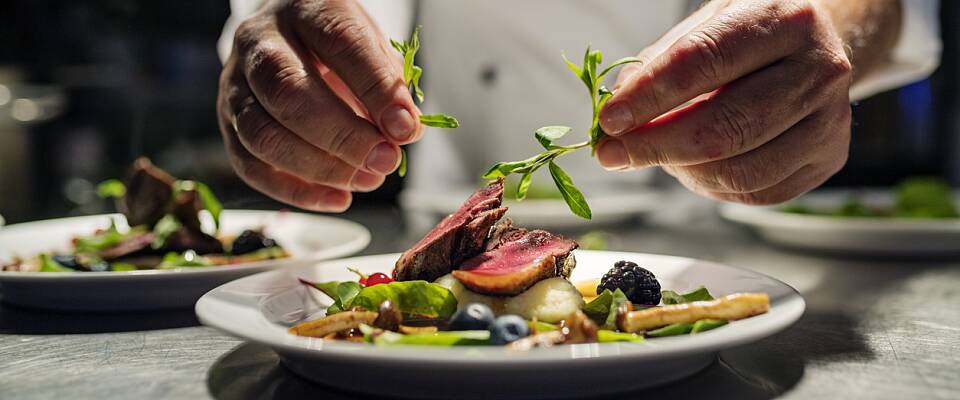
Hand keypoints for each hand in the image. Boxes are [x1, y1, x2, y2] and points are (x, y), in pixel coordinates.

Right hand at [217, 0, 420, 210]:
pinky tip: (339, 197)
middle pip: (289, 94)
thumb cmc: (335, 45)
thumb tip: (402, 132)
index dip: (375, 89)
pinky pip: (251, 166)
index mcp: (304, 9)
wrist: (288, 36)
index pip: (339, 43)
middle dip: (343, 136)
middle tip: (385, 160)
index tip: (406, 128)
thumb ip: (386, 82)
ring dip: (320, 168)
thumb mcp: (369, 46)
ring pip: (263, 136)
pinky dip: (297, 192)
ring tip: (368, 179)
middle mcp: (259, 42)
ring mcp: (234, 83)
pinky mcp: (227, 123)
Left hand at [596, 0, 855, 204]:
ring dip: (681, 170)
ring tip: (655, 154)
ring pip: (739, 170)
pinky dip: (710, 187)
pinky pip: (755, 193)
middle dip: (655, 146)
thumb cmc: (751, 37)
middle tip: (612, 154)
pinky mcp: (828, 159)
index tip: (609, 120)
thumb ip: (660, 63)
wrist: (815, 49)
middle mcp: (819, 69)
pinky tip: (692, 166)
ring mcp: (830, 119)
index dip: (650, 96)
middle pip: (725, 127)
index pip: (703, 62)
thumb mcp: (706, 26)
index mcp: (785, 20)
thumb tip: (617, 108)